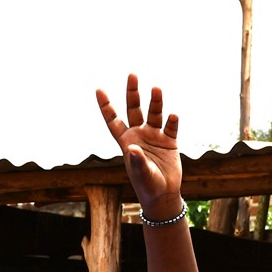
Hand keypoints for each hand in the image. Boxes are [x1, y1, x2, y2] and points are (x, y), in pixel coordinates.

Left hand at [96, 75, 181, 217]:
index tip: (99, 89)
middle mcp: (139, 135)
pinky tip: (173, 116)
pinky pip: (171, 127)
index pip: (113, 121)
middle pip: (134, 109)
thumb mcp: (141, 174)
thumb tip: (132, 148)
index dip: (106, 106)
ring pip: (154, 113)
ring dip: (156, 102)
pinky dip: (172, 121)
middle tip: (132, 75)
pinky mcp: (170, 142)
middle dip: (132, 93)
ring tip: (157, 89)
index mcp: (126, 142)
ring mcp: (155, 137)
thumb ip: (137, 162)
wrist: (163, 196)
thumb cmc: (147, 186)